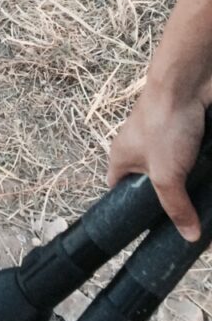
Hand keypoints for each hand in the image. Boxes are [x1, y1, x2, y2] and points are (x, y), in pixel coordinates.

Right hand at [107, 88, 207, 239]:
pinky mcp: (187, 136)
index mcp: (122, 158)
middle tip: (186, 226)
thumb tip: (189, 236)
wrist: (188, 84)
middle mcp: (141, 150)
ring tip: (203, 210)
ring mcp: (165, 142)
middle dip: (169, 205)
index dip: (127, 212)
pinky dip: (201, 175)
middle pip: (151, 187)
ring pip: (176, 176)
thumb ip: (175, 207)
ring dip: (189, 190)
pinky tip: (208, 186)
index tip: (147, 232)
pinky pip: (192, 163)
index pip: (117, 191)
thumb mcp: (165, 175)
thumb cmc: (163, 124)